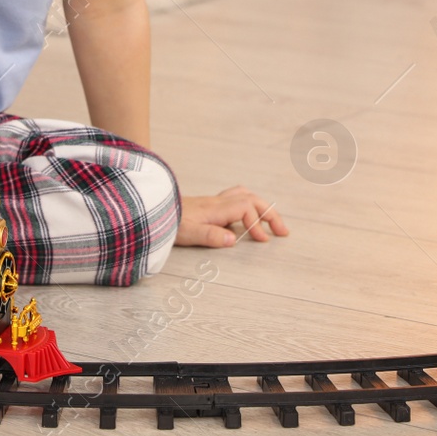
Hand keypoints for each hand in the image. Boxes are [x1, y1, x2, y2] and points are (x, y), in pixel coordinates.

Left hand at [175, 186, 289, 247]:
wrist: (153, 212)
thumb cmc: (169, 223)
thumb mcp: (189, 233)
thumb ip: (211, 236)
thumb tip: (233, 239)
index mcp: (216, 208)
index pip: (246, 209)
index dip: (257, 224)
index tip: (262, 241)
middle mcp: (217, 202)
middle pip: (252, 199)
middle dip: (270, 214)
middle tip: (283, 231)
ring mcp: (213, 201)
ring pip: (245, 195)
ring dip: (261, 206)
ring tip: (271, 221)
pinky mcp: (208, 205)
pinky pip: (235, 198)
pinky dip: (248, 204)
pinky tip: (246, 217)